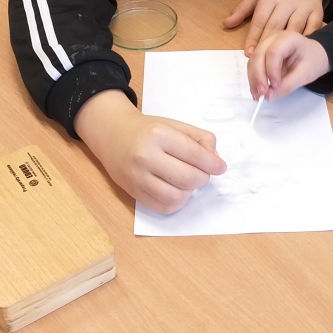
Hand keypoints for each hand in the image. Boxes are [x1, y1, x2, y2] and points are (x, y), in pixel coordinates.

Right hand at [75, 90, 225, 213]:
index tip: (220, 167)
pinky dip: (177, 201)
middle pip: (189, 178)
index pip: (195, 155)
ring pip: (177, 196)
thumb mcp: (175, 125)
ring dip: (190, 192)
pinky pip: (164, 207)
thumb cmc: (148, 130)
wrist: (112, 135)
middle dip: (203, 177)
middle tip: (203, 172)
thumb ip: (200, 139)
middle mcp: (146, 157)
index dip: (213, 164)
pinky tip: (177, 190)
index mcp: (159, 135)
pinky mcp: (134, 193)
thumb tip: (215, 161)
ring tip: (188, 181)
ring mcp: (138, 177)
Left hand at [223, 0, 324, 53]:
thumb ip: (242, 9)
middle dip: (267, 45)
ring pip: (294, 29)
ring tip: (277, 61)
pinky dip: (306, 40)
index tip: (249, 53)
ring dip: (285, 46)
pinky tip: (299, 52)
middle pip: (276, 26)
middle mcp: (287, 0)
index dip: (253, 38)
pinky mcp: (318, 11)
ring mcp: (304, 6)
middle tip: (261, 61)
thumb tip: (226, 24)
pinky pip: (312, 29)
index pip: (260, 20)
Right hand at [247, 31, 330, 100]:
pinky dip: (253, 79)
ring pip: (253, 60)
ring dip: (253, 79)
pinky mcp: (262, 52)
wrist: (314, 56)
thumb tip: (270, 95)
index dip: (272, 70)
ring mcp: (266, 44)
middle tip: (262, 93)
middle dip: (258, 76)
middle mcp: (274, 38)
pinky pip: (253, 65)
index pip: (274, 52)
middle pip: (259, 54)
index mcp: (289, 38)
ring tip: (258, 96)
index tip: (274, 87)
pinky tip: (257, 91)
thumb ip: (288, 85)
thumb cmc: (312, 62)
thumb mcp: (305, 74)